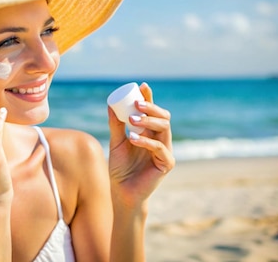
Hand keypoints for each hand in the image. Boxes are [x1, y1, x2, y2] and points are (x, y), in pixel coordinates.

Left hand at [107, 82, 173, 208]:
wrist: (122, 192)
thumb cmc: (120, 168)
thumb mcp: (116, 142)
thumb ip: (115, 125)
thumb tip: (110, 104)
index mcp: (150, 132)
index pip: (153, 111)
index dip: (150, 98)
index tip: (142, 86)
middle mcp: (160, 139)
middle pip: (163, 117)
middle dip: (151, 107)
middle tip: (136, 104)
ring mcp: (165, 151)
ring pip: (165, 128)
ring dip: (148, 121)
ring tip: (132, 120)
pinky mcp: (167, 163)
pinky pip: (160, 148)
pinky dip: (146, 141)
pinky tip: (133, 139)